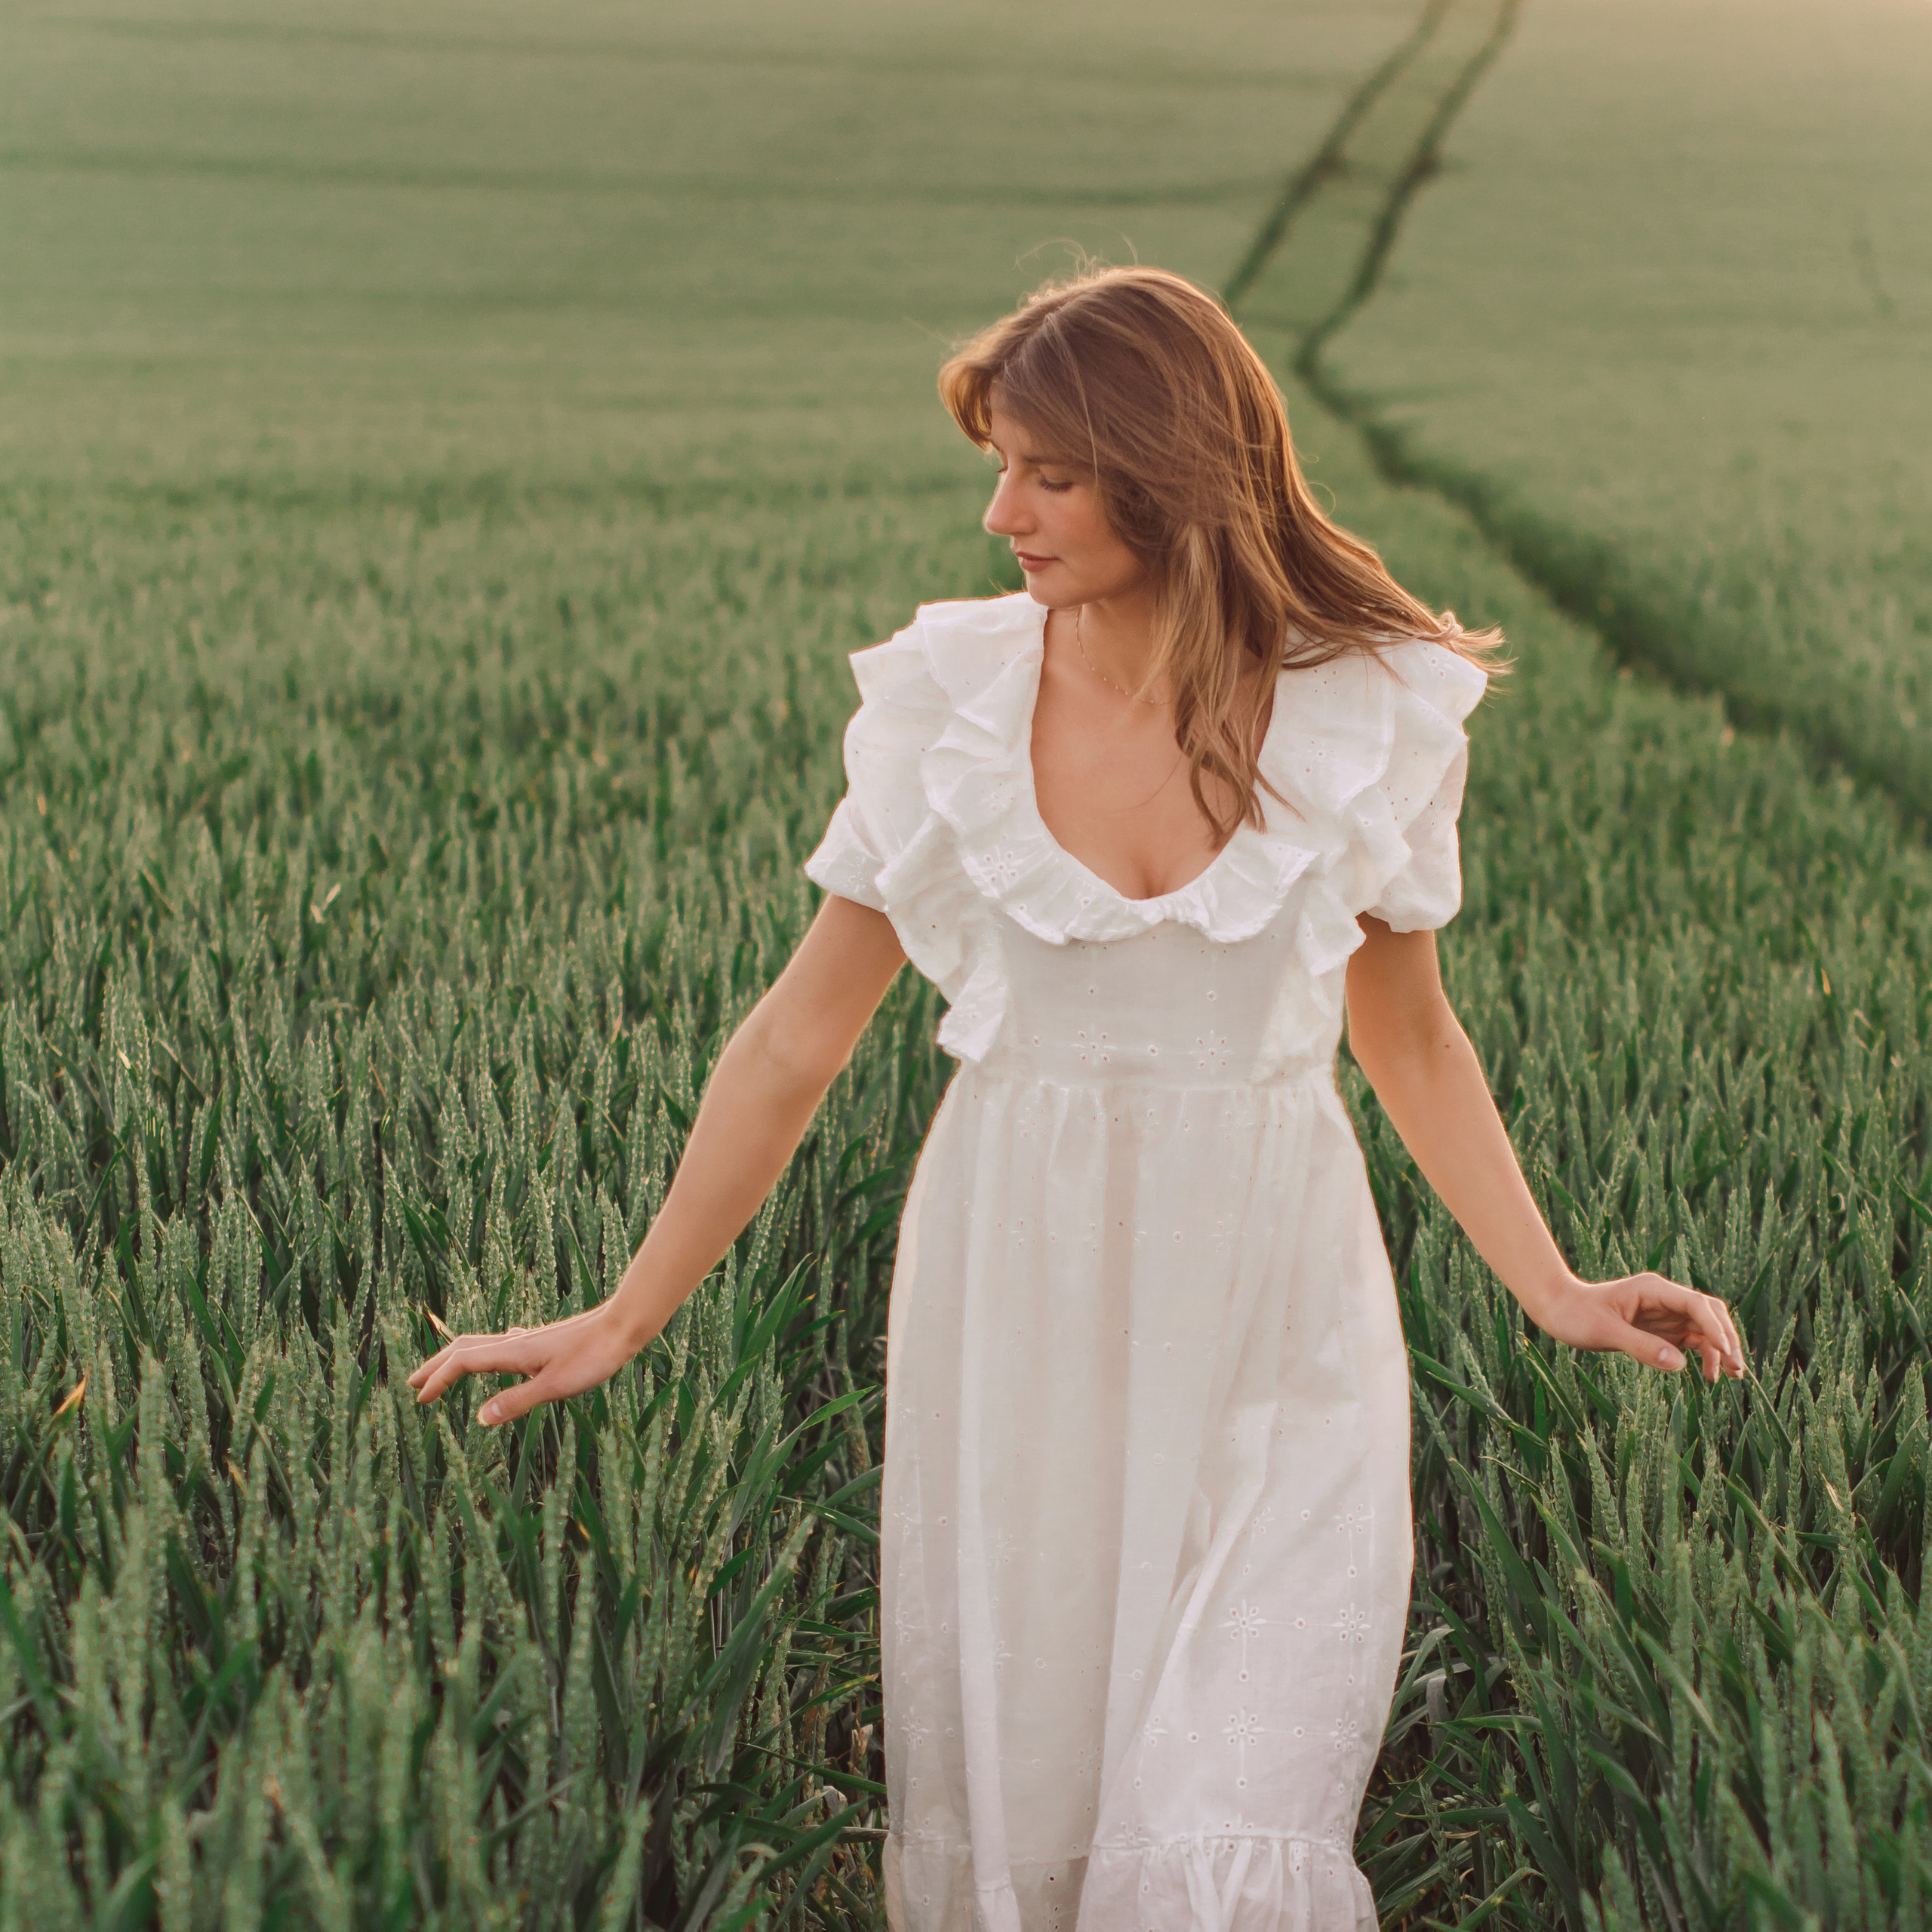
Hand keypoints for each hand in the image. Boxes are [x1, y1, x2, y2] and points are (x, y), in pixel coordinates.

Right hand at [407, 1302, 642, 1426]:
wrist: (622, 1327)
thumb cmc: (592, 1357)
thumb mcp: (554, 1387)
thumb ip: (516, 1401)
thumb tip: (479, 1419)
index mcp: (512, 1353)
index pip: (462, 1363)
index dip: (438, 1380)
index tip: (420, 1399)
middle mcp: (515, 1342)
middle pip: (463, 1348)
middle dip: (436, 1365)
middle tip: (412, 1384)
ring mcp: (528, 1340)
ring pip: (481, 1344)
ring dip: (457, 1359)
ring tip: (444, 1372)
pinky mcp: (542, 1342)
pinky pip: (502, 1345)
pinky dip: (485, 1353)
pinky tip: (499, 1356)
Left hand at [1531, 1273, 1745, 1382]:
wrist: (1558, 1308)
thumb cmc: (1576, 1315)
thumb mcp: (1604, 1332)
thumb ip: (1641, 1347)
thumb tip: (1681, 1365)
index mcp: (1653, 1289)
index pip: (1696, 1304)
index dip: (1715, 1328)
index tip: (1726, 1353)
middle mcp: (1664, 1298)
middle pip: (1709, 1313)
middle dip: (1725, 1339)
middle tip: (1736, 1370)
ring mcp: (1665, 1313)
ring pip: (1705, 1328)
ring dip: (1720, 1349)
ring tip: (1729, 1377)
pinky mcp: (1661, 1329)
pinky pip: (1692, 1340)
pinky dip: (1704, 1355)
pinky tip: (1708, 1375)